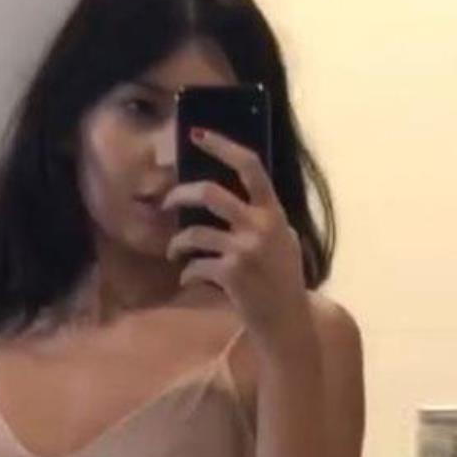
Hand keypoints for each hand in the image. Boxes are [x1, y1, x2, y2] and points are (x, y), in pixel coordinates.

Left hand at [162, 127, 309, 337]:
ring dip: (177, 244)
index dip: (222, 146)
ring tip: (174, 252)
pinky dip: (187, 273)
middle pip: (210, 194)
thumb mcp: (284, 242)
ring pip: (194, 233)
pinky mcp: (230, 275)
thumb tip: (234, 196)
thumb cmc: (284, 281)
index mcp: (274, 214)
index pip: (250, 167)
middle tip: (168, 201)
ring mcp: (245, 251)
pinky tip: (189, 278)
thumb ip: (264, 219)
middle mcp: (261, 227)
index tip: (197, 135)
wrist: (288, 321)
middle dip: (180, 195)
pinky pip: (195, 265)